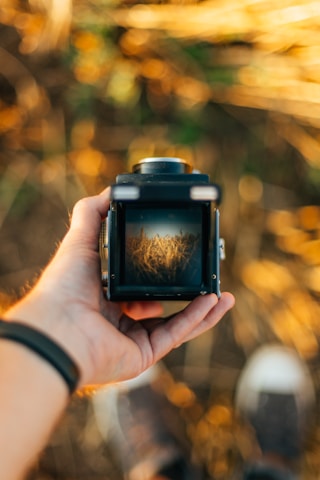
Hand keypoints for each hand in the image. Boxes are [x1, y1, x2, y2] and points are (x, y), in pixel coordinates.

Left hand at [5, 188, 234, 387]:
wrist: (58, 327)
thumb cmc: (63, 287)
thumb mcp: (79, 241)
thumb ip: (92, 214)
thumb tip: (110, 192)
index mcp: (106, 297)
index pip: (138, 286)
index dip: (158, 275)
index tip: (176, 260)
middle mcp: (119, 320)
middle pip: (161, 306)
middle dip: (186, 294)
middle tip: (205, 279)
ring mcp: (132, 339)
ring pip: (175, 324)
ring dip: (201, 310)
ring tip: (223, 295)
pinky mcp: (143, 355)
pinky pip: (175, 334)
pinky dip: (196, 318)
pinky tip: (213, 301)